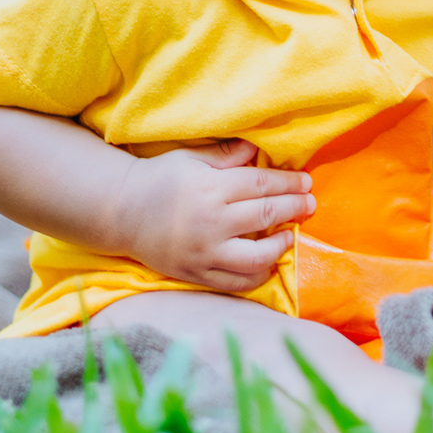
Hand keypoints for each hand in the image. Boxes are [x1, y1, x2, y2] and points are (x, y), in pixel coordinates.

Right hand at [122, 139, 315, 292]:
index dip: (290, 184)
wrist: (122, 212)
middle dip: (295, 208)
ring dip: (281, 246)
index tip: (306, 183)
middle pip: (266, 215)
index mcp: (211, 188)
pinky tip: (267, 264)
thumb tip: (257, 150)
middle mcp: (212, 221)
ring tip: (290, 235)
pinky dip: (257, 275)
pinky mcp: (197, 274)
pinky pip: (235, 282)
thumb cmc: (159, 179)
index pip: (262, 185)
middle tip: (311, 204)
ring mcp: (205, 252)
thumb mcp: (191, 158)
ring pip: (257, 256)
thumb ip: (226, 156)